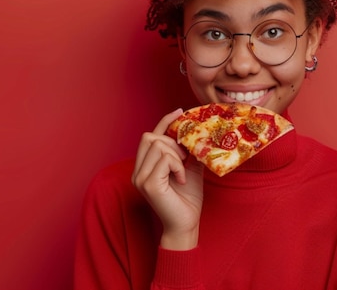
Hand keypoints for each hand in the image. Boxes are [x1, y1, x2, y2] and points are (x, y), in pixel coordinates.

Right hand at [132, 108, 203, 249]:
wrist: (186, 224)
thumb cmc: (187, 200)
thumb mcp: (190, 169)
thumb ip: (189, 152)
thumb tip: (199, 133)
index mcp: (144, 166)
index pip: (150, 136)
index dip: (164, 122)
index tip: (180, 111)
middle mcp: (137, 171)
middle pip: (150, 137)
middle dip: (172, 142)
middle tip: (185, 158)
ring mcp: (139, 178)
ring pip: (157, 145)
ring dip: (176, 155)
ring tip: (183, 171)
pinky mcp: (147, 184)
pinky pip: (164, 159)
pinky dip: (177, 166)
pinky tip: (181, 179)